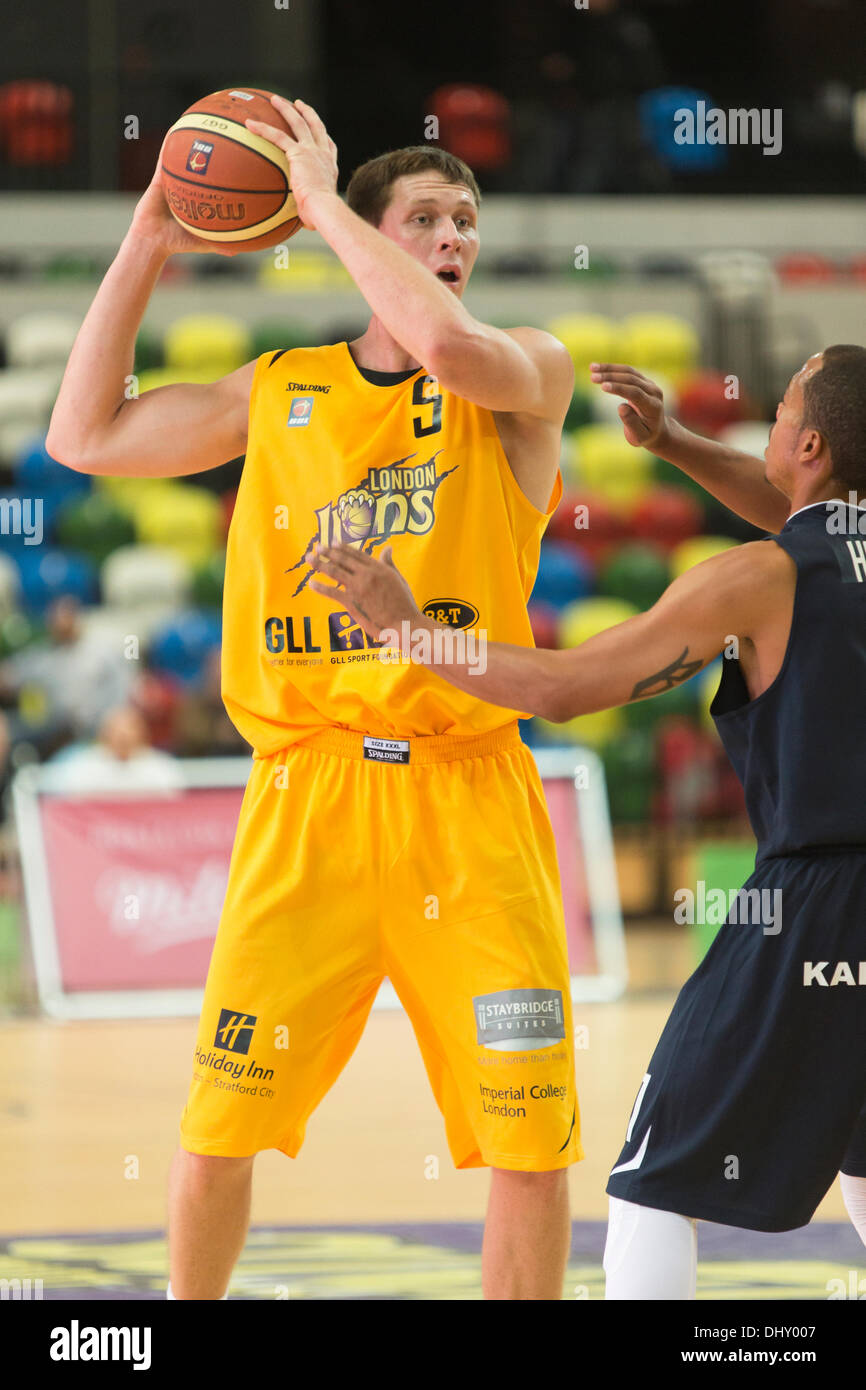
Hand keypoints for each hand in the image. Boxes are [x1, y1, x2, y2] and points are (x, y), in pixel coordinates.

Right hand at [129, 134, 246, 257]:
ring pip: (185, 152)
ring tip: (206, 116)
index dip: (227, 164)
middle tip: (230, 126)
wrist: (152, 240)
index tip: (242, 152)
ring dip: (193, 134)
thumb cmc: (176, 242)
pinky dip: (171, 141)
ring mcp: (173, 177)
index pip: (215, 176)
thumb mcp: (204, 241)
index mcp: (199, 194)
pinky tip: (178, 126)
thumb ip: (222, 244)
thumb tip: (242, 250)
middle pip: (203, 159)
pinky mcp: (159, 175)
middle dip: (215, 142)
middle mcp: (188, 182)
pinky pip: (166, 154)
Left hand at [244, 95, 338, 230]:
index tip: (319, 131)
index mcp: (330, 168)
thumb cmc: (321, 217)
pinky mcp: (299, 153)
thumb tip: (305, 225)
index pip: (328, 147)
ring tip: (275, 100)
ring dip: (286, 109)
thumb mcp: (317, 211)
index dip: (323, 137)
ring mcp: (312, 151)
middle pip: (316, 126)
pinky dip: (263, 129)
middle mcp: (323, 155)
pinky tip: (250, 124)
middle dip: (307, 113)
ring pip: (298, 123)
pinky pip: (278, 136)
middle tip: (298, 104)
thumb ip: (309, 212)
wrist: (324, 209)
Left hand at [308, 544, 421, 641]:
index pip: (356, 554)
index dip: (342, 547)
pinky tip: (311, 583)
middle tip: (318, 548)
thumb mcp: (398, 578)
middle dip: (327, 552)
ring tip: (309, 558)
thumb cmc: (404, 603)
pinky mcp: (352, 602)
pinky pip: (332, 592)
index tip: (332, 542)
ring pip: (334, 572)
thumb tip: (387, 548)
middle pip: (342, 559)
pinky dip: (320, 587)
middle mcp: (367, 574)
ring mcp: (358, 588)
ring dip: (319, 564)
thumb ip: (389, 563)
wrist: (404, 624)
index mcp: (378, 568)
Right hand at [589, 363, 669, 451]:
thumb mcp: (638, 436)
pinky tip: (598, 368)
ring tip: (591, 368)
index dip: (619, 389)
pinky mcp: (643, 380)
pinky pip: (628, 371)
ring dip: (609, 369)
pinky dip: (612, 369)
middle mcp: (653, 392)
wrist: (657, 430)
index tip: (602, 387)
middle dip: (611, 377)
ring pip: (629, 372)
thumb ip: (631, 422)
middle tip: (592, 377)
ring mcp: (649, 384)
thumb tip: (621, 407)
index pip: (635, 393)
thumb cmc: (645, 435)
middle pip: (631, 380)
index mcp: (653, 406)